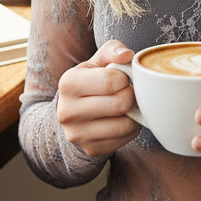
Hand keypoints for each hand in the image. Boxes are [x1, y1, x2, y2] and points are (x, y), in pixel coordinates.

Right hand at [56, 40, 140, 155]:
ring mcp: (77, 134)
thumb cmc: (92, 80)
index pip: (111, 80)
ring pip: (124, 124)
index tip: (123, 78)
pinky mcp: (91, 149)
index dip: (125, 78)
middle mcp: (67, 111)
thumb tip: (127, 55)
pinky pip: (124, 140)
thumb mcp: (98, 60)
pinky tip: (123, 119)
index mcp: (68, 83)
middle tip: (129, 92)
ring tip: (127, 105)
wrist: (75, 111)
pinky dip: (131, 129)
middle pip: (119, 103)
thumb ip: (113, 50)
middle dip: (131, 95)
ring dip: (134, 114)